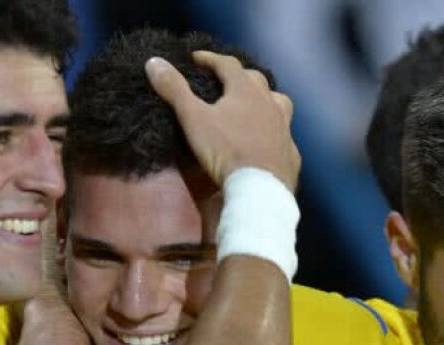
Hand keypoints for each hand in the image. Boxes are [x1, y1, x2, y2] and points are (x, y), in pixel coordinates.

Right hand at [146, 51, 299, 190]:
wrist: (260, 188)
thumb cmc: (225, 150)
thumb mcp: (193, 119)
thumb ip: (175, 90)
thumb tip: (153, 61)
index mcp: (246, 90)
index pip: (227, 64)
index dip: (210, 59)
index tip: (196, 58)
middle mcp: (269, 101)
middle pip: (255, 80)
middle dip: (239, 76)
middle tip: (224, 81)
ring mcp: (283, 126)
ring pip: (277, 102)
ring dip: (264, 98)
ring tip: (254, 104)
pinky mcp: (290, 150)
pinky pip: (283, 133)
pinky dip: (274, 130)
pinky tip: (268, 138)